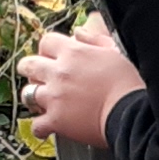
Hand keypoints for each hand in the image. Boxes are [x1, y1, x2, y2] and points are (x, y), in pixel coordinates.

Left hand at [19, 16, 141, 151]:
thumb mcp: (115, 53)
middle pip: (28, 65)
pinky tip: (47, 128)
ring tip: (44, 101)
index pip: (47, 41)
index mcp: (74, 53)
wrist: (131, 113)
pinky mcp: (55, 120)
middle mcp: (59, 72)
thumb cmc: (128, 84)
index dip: (47, 49)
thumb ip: (94, 40)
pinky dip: (41, 127)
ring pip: (27, 93)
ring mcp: (54, 97)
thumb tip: (78, 32)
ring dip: (34, 97)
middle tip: (39, 77)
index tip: (51, 56)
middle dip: (31, 70)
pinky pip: (37, 124)